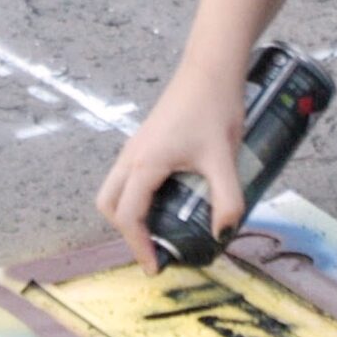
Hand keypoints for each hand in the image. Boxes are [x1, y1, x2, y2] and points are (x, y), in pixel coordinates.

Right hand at [94, 59, 245, 272]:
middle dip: (125, 232)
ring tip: (158, 228)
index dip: (139, 247)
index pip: (129, 217)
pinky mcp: (145, 140)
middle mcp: (132, 156)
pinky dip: (134, 196)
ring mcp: (136, 146)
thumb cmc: (215, 108)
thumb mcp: (224, 159)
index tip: (156, 268)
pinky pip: (127, 177)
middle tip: (154, 249)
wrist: (211, 68)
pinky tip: (167, 199)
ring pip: (114, 189)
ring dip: (127, 213)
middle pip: (109, 205)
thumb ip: (227, 200)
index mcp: (145, 164)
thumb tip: (225, 233)